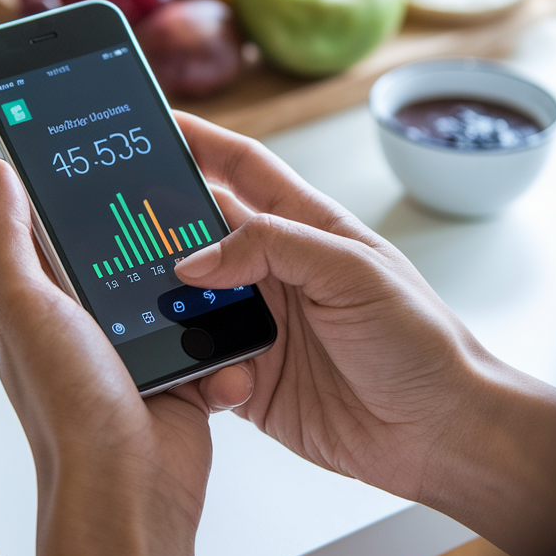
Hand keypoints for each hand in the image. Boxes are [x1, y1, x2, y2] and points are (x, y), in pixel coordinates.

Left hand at [0, 155, 246, 555]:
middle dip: (154, 234)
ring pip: (175, 290)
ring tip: (213, 278)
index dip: (71, 188)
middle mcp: (82, 325)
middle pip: (122, 251)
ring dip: (198, 290)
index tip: (101, 150)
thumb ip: (5, 238)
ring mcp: (131, 349)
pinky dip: (220, 342)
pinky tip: (219, 349)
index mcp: (37, 303)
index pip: (50, 227)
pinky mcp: (176, 373)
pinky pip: (209, 335)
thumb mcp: (24, 306)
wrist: (132, 490)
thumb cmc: (70, 410)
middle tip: (181, 202)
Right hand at [172, 113, 479, 501]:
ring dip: (168, 304)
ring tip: (145, 304)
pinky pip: (198, 366)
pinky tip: (202, 373)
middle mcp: (278, 272)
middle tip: (117, 223)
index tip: (154, 122)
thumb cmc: (419, 341)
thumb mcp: (352, 271)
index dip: (200, 141)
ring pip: (189, 302)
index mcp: (308, 228)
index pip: (242, 168)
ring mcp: (262, 326)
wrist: (439, 432)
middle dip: (160, 226)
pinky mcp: (251, 380)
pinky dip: (187, 368)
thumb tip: (196, 258)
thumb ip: (274, 247)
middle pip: (201, 234)